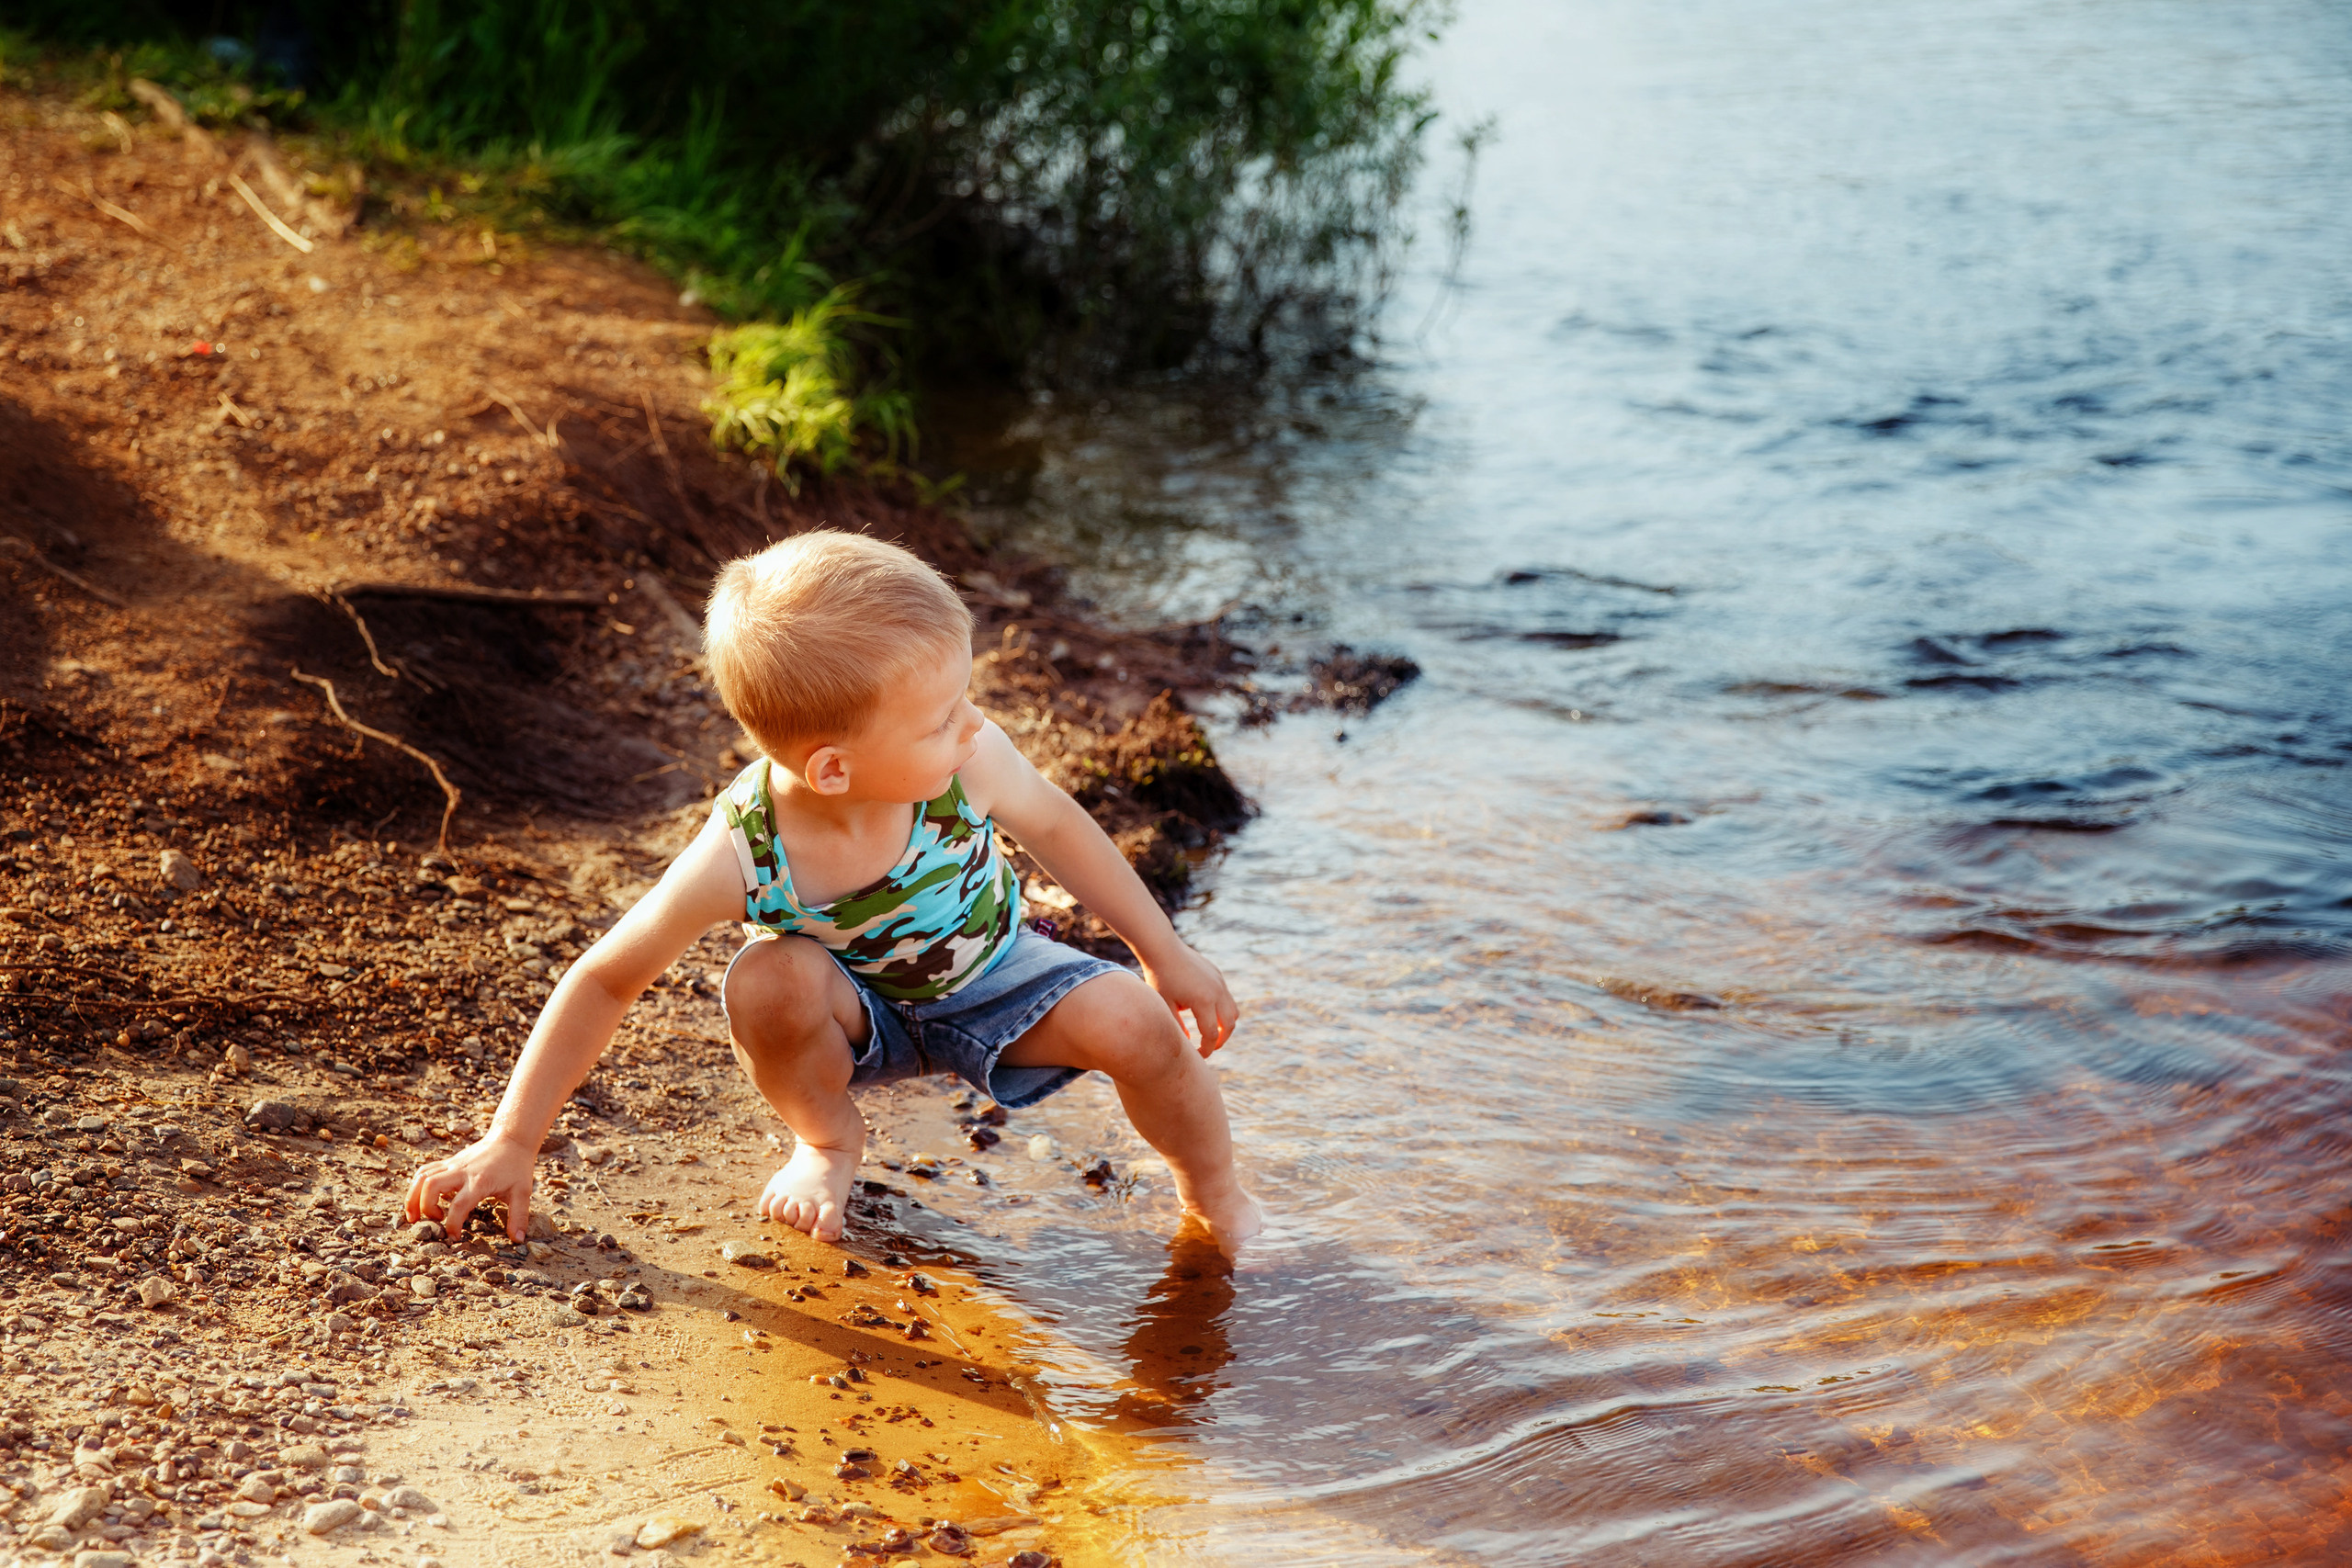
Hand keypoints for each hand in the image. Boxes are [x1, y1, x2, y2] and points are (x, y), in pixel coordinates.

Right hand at [404, 1133, 535, 1243]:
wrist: (511, 1138)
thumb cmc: (517, 1167)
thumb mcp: (523, 1192)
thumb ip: (519, 1216)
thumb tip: (518, 1240)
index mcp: (480, 1182)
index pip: (459, 1205)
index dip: (452, 1224)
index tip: (453, 1237)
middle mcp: (462, 1172)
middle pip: (431, 1186)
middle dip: (425, 1208)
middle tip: (433, 1222)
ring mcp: (453, 1165)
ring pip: (422, 1177)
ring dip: (413, 1197)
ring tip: (414, 1217)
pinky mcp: (448, 1162)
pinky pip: (425, 1170)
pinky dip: (416, 1185)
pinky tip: (421, 1199)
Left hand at [1141, 944, 1238, 1055]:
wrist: (1163, 948)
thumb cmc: (1160, 977)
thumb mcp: (1165, 1006)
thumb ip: (1177, 1027)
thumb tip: (1187, 1042)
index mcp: (1203, 1002)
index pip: (1211, 1034)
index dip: (1207, 1049)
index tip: (1199, 1056)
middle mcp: (1217, 992)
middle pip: (1229, 1025)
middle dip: (1221, 1040)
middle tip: (1210, 1048)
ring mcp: (1219, 982)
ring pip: (1233, 1011)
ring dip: (1226, 1025)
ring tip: (1213, 1032)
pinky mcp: (1217, 975)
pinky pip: (1227, 997)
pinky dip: (1222, 1009)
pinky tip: (1206, 1012)